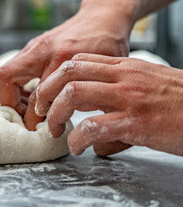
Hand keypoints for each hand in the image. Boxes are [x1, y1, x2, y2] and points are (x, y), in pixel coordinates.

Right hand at [0, 2, 131, 129]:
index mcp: (63, 59)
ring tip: (28, 108)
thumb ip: (86, 94)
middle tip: (28, 120)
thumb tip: (65, 116)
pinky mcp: (33, 45)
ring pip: (5, 73)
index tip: (47, 129)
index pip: (39, 97)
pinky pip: (13, 68)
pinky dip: (18, 84)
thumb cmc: (107, 42)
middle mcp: (43, 51)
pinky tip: (33, 93)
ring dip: (12, 95)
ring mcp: (35, 46)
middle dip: (14, 105)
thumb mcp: (106, 71)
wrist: (102, 15)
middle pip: (7, 79)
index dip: (39, 119)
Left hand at [35, 53, 182, 155]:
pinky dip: (78, 138)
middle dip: (46, 92)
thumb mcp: (147, 85)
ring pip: (74, 94)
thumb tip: (96, 130)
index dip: (55, 78)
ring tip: (54, 129)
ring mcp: (129, 98)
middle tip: (41, 110)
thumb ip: (118, 95)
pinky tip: (78, 147)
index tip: (48, 95)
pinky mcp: (136, 122)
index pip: (78, 62)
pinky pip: (94, 127)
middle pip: (68, 73)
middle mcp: (123, 77)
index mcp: (125, 67)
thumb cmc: (180, 101)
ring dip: (56, 114)